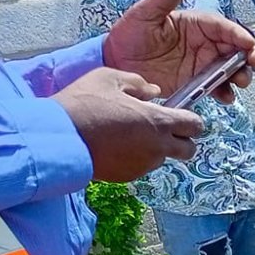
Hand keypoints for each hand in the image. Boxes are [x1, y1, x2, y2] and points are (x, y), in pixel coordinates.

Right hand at [52, 67, 206, 181]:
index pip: (196, 125)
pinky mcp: (128, 176)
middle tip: (160, 128)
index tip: (180, 115)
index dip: (191, 120)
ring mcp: (143, 164)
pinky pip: (141, 166)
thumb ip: (138, 83)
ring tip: (128, 133)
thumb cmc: (83, 103)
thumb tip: (154, 92)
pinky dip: (135, 157)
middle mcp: (157, 147)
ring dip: (154, 148)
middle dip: (182, 140)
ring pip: (162, 158)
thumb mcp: (109, 78)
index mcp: (158, 122)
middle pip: (189, 150)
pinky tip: (115, 145)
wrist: (58, 137)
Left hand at [101, 0, 254, 102]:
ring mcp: (202, 65)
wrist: (115, 63)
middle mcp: (203, 44)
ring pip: (230, 69)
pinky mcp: (196, 84)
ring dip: (240, 75)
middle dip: (248, 56)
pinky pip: (216, 88)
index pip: (222, 27)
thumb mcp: (146, 12)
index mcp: (195, 24)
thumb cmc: (129, 34)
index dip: (238, 34)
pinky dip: (224, 93)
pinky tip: (225, 97)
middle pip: (234, 49)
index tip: (248, 43)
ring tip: (241, 83)